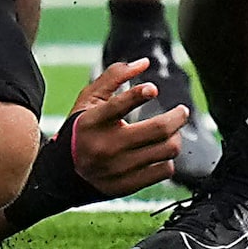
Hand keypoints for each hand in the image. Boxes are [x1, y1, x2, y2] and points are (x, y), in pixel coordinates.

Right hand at [65, 58, 187, 199]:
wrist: (65, 171)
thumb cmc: (84, 127)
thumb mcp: (90, 98)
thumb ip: (115, 76)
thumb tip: (144, 63)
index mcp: (93, 122)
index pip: (119, 106)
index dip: (139, 94)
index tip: (153, 89)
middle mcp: (106, 147)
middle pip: (158, 130)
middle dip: (178, 117)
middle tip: (182, 111)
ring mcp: (118, 169)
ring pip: (166, 150)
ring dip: (175, 137)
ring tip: (171, 132)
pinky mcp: (127, 185)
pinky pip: (164, 171)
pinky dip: (168, 159)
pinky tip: (160, 152)